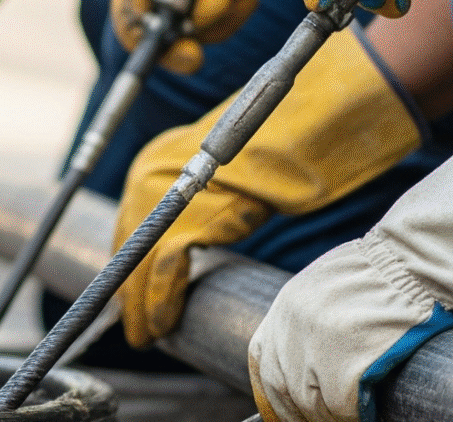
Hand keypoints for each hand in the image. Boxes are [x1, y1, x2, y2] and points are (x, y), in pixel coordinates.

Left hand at [115, 27, 422, 345]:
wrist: (323, 117)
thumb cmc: (296, 144)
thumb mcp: (240, 176)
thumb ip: (212, 202)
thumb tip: (198, 242)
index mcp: (165, 156)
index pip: (134, 221)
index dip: (133, 264)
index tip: (134, 302)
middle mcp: (156, 166)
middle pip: (129, 240)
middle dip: (131, 290)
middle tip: (137, 330)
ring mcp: (170, 186)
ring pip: (140, 259)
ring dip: (142, 304)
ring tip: (148, 336)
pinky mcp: (193, 209)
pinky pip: (164, 267)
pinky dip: (161, 301)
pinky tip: (163, 325)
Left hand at [247, 117, 452, 421]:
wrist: (419, 262)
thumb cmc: (388, 271)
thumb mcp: (331, 281)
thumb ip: (310, 313)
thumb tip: (304, 351)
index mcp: (288, 305)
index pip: (263, 362)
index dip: (278, 387)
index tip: (291, 402)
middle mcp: (294, 328)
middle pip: (283, 388)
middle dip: (302, 407)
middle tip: (327, 410)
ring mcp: (317, 351)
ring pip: (312, 404)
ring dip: (329, 412)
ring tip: (352, 404)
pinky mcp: (346, 372)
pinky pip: (342, 409)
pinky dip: (354, 413)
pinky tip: (368, 407)